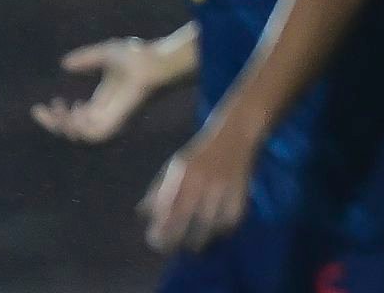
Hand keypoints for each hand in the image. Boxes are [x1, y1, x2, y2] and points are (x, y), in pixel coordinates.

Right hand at [31, 38, 163, 142]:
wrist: (155, 60)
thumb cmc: (137, 56)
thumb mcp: (104, 54)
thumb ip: (85, 59)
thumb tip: (65, 64)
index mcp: (102, 104)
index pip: (74, 121)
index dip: (54, 118)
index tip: (38, 107)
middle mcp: (106, 115)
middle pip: (73, 132)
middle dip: (54, 124)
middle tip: (42, 109)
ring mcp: (113, 119)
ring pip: (81, 137)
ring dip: (64, 126)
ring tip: (61, 107)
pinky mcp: (119, 121)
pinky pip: (94, 136)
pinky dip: (80, 127)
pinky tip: (75, 110)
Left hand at [138, 122, 257, 253]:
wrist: (234, 136)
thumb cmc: (201, 153)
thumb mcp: (175, 166)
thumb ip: (159, 188)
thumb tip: (143, 213)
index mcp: (182, 174)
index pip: (166, 206)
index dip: (160, 226)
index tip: (155, 240)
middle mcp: (200, 180)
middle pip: (185, 218)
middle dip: (176, 237)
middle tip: (172, 248)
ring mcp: (221, 186)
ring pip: (209, 222)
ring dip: (201, 237)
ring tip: (195, 244)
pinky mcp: (240, 190)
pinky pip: (231, 217)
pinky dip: (224, 228)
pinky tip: (218, 232)